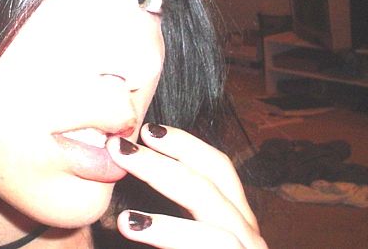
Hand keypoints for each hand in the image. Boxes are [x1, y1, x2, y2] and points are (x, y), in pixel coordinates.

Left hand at [106, 124, 267, 247]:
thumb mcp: (174, 239)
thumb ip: (160, 216)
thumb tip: (122, 175)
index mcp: (232, 218)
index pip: (217, 168)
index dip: (184, 143)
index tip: (144, 129)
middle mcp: (246, 234)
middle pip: (217, 179)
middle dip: (168, 158)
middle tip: (122, 146)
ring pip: (215, 211)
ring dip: (167, 187)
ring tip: (121, 175)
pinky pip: (211, 246)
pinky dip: (170, 233)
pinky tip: (131, 224)